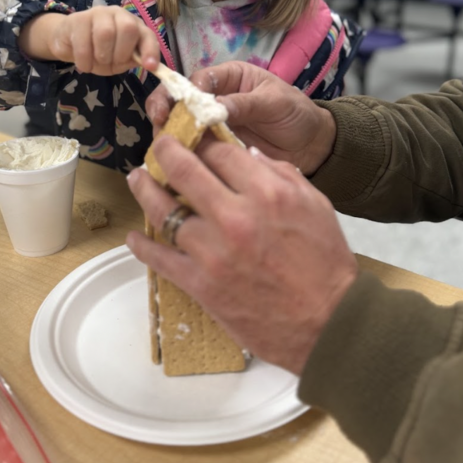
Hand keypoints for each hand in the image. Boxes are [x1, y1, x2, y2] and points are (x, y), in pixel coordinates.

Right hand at [20, 6, 159, 74]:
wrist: (71, 43)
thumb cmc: (100, 53)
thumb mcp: (119, 61)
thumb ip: (132, 60)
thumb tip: (148, 65)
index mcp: (134, 26)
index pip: (148, 36)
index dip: (150, 50)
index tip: (150, 67)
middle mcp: (119, 15)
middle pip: (128, 28)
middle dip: (121, 53)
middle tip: (112, 62)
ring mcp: (98, 13)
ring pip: (105, 33)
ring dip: (102, 56)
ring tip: (96, 63)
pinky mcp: (78, 18)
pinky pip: (83, 41)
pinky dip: (85, 60)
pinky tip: (84, 64)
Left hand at [126, 136, 357, 373]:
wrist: (327, 324)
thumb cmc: (326, 264)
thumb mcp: (316, 205)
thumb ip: (281, 174)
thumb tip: (247, 154)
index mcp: (267, 193)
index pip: (220, 151)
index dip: (204, 140)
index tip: (196, 137)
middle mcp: (235, 216)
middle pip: (185, 170)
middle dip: (166, 150)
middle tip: (159, 145)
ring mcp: (212, 252)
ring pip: (163, 210)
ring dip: (144, 189)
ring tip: (137, 178)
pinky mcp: (199, 284)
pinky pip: (159, 258)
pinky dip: (142, 245)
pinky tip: (134, 236)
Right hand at [145, 61, 336, 175]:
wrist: (313, 146)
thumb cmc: (296, 113)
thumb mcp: (274, 103)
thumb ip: (245, 104)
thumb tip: (214, 107)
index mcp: (230, 78)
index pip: (199, 80)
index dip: (185, 91)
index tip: (180, 106)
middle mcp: (215, 99)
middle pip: (179, 100)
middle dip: (165, 109)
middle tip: (159, 124)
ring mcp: (213, 126)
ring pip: (180, 125)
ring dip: (170, 134)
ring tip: (163, 147)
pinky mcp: (215, 149)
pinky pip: (193, 149)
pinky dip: (181, 155)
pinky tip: (172, 163)